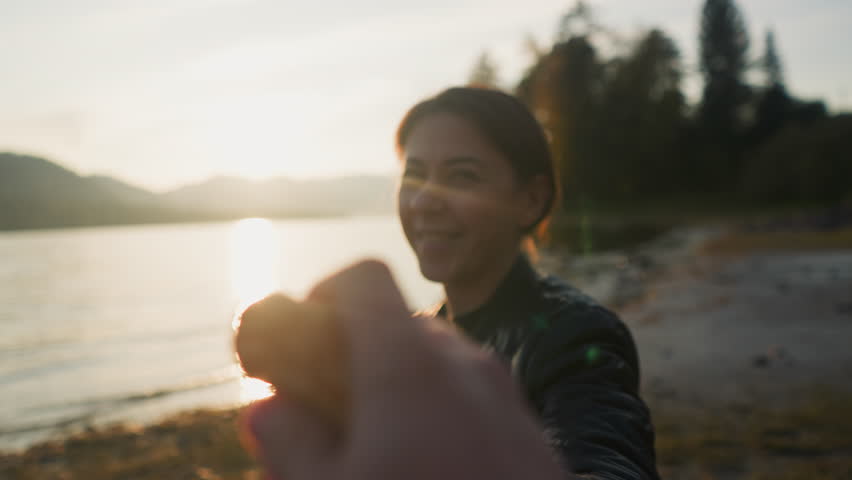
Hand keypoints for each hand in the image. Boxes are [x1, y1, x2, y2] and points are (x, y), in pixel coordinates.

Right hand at [241, 259, 562, 479]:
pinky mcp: (528, 430)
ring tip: (373, 451)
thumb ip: (291, 442)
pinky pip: (471, 398)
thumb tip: (266, 408)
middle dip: (352, 357)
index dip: (321, 297)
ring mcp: (503, 394)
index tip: (299, 343)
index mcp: (408, 363)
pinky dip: (436, 413)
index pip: (362, 280)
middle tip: (324, 412)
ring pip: (434, 365)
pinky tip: (426, 469)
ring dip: (394, 390)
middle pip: (396, 326)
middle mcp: (462, 363)